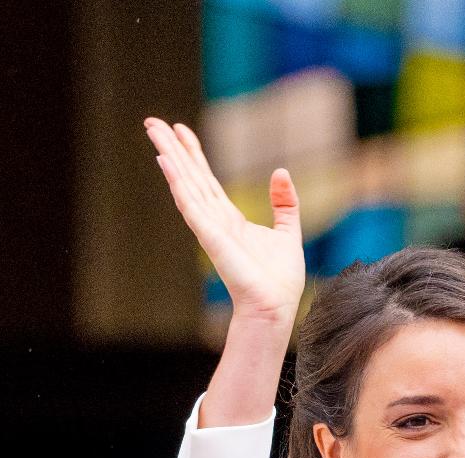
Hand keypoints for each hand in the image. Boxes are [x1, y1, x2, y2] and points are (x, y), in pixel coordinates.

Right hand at [144, 117, 304, 325]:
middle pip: (190, 177)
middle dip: (173, 148)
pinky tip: (165, 161)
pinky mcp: (209, 236)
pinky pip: (190, 204)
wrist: (276, 306)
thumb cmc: (280, 279)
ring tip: (153, 130)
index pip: (207, 181)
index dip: (194, 155)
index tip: (182, 129)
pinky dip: (177, 182)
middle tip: (153, 121)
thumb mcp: (288, 233)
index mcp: (231, 219)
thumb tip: (280, 171)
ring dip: (169, 156)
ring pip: (185, 184)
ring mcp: (209, 227)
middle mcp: (215, 220)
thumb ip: (284, 203)